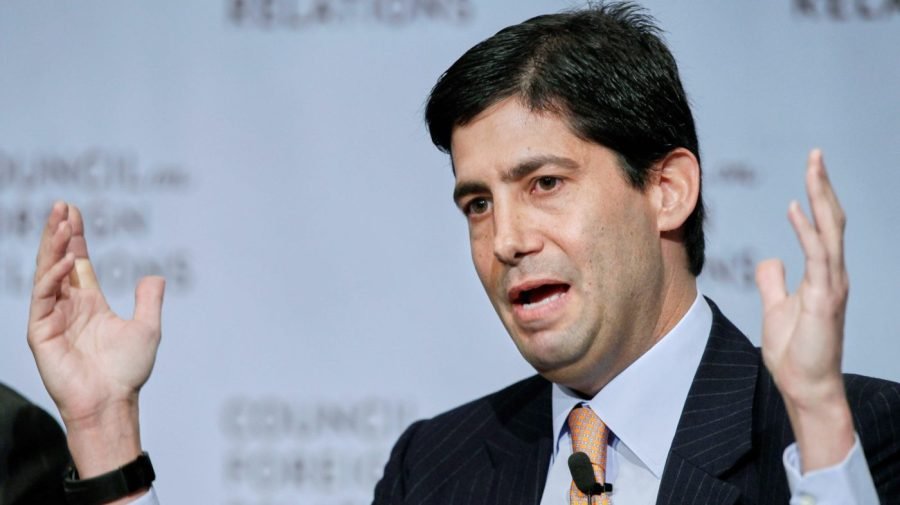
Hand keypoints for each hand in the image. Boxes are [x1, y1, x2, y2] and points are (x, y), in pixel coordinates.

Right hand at [27, 201, 164, 478]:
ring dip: (53, 246)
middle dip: (59, 233)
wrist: (112, 401)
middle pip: (59, 260)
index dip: (75, 237)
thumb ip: (149, 299)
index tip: (72, 211)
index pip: (78, 262)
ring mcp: (52, 317)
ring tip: (62, 221)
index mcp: (89, 303)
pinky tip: (68, 260)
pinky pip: (43, 297)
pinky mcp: (40, 331)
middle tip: (61, 205)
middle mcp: (68, 306)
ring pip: (48, 272)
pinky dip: (54, 276)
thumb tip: (156, 275)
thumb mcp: (147, 327)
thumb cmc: (127, 370)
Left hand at [756, 149, 853, 471]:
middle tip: (815, 154)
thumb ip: (774, 281)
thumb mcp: (776, 307)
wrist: (804, 386)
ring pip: (830, 231)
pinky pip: (818, 257)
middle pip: (830, 220)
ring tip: (813, 166)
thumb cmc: (794, 351)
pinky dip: (808, 231)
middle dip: (822, 185)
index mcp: (821, 275)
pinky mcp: (825, 299)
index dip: (816, 197)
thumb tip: (771, 259)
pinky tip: (796, 208)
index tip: (810, 168)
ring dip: (820, 197)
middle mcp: (831, 275)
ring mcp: (832, 285)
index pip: (822, 227)